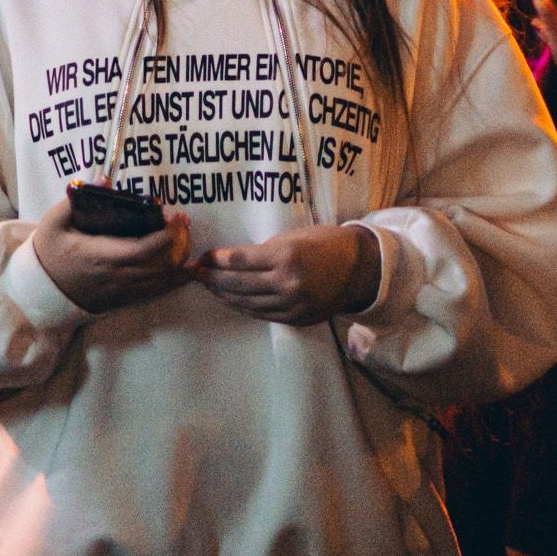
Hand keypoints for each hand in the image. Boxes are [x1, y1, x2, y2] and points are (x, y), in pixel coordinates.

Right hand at [28, 198, 194, 316]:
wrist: (40, 291)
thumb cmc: (49, 254)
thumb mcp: (53, 224)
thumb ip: (75, 201)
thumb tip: (103, 179)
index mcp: (101, 256)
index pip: (143, 250)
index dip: (165, 236)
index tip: (174, 217)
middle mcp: (115, 276)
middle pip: (160, 267)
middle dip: (179, 246)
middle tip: (185, 225)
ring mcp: (121, 291)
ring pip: (161, 284)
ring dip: (180, 265)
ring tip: (188, 243)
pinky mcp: (122, 300)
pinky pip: (154, 294)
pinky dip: (172, 283)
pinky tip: (183, 271)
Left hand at [195, 222, 381, 325]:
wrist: (360, 269)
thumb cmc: (326, 244)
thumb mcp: (294, 237)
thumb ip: (265, 251)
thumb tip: (234, 261)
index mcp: (286, 256)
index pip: (239, 260)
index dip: (216, 260)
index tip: (202, 257)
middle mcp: (287, 283)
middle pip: (237, 284)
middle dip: (212, 279)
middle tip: (196, 273)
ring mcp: (292, 304)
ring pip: (247, 303)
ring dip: (224, 295)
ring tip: (209, 287)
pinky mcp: (296, 318)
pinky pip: (262, 314)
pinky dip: (243, 307)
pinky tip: (231, 300)